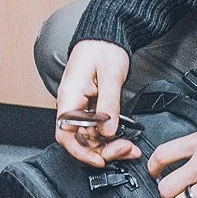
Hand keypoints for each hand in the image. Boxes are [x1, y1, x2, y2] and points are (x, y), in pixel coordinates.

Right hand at [55, 40, 141, 166]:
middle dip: (102, 150)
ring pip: (91, 138)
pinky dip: (113, 138)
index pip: (65, 133)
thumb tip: (108, 130)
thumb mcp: (110, 76)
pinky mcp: (93, 109)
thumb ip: (109, 104)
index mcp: (70, 96)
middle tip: (126, 150)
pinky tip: (126, 140)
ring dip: (110, 146)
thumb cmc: (104, 49)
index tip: (99, 160)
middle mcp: (72, 105)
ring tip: (131, 148)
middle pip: (80, 140)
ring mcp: (82, 108)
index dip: (80, 151)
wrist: (108, 37)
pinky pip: (100, 130)